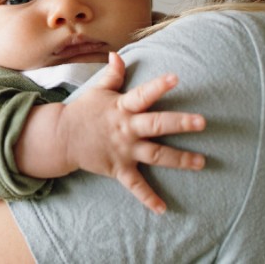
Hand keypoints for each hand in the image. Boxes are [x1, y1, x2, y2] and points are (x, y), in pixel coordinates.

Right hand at [59, 52, 204, 212]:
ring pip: (155, 155)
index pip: (143, 94)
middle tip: (202, 122)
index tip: (176, 78)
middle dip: (179, 123)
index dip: (159, 86)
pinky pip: (135, 186)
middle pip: (155, 125)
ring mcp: (124, 150)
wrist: (62, 137)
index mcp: (122, 107)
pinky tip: (163, 209)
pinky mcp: (119, 169)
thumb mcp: (97, 90)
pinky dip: (148, 198)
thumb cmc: (84, 111)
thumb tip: (117, 55)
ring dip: (179, 159)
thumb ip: (112, 74)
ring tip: (200, 162)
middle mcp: (126, 129)